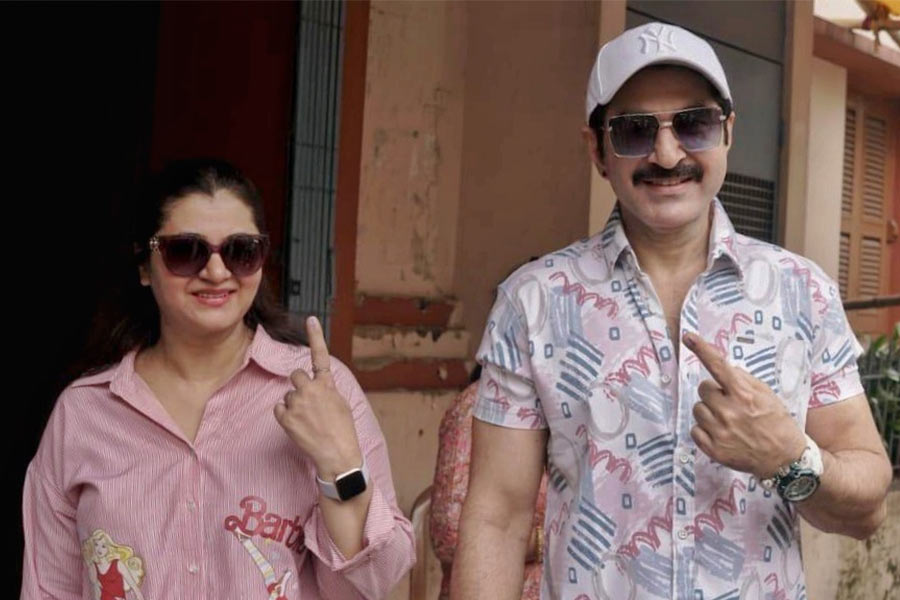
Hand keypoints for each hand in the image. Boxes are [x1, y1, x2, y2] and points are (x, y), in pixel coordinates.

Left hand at [274, 316, 362, 478]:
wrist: (337, 455)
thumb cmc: (342, 430)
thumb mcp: (341, 404)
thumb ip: (328, 390)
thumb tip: (318, 385)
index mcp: (327, 384)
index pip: (321, 355)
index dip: (316, 336)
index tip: (311, 319)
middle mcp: (311, 389)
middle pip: (295, 376)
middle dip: (299, 386)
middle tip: (307, 403)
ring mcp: (297, 403)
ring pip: (288, 396)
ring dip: (294, 406)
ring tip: (308, 421)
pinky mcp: (286, 417)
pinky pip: (279, 409)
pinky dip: (286, 416)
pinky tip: (298, 426)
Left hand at [683, 332, 805, 478]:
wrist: (784, 459)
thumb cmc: (777, 423)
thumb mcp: (767, 395)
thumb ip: (744, 380)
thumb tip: (722, 368)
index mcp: (744, 395)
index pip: (718, 366)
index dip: (702, 350)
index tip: (688, 338)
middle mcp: (729, 411)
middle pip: (703, 389)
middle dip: (714, 393)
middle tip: (731, 404)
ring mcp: (719, 431)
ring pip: (697, 408)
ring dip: (709, 411)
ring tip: (728, 421)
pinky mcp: (712, 449)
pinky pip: (695, 429)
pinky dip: (704, 430)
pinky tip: (722, 434)